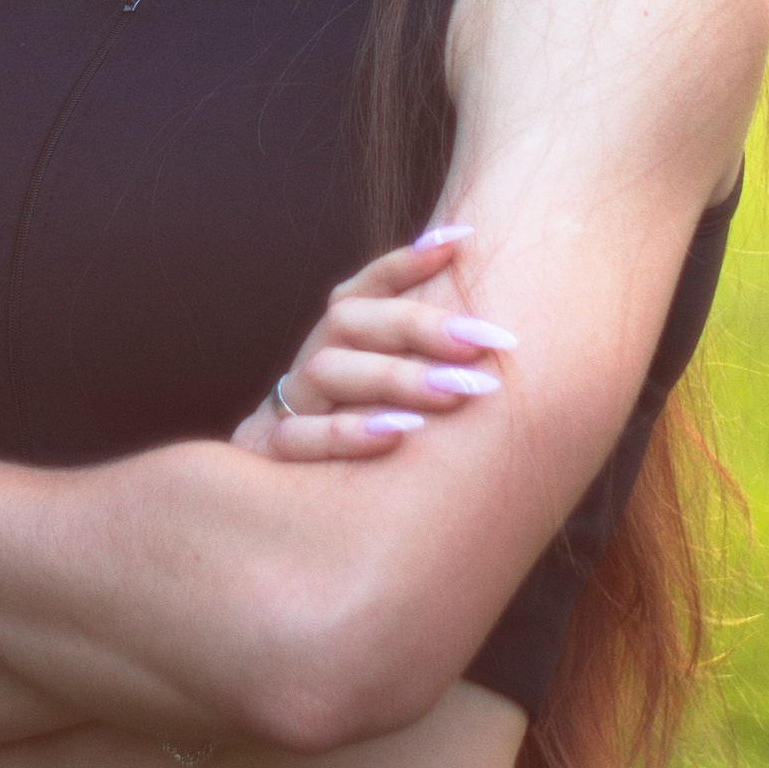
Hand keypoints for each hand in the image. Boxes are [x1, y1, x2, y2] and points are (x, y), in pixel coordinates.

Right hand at [231, 226, 514, 463]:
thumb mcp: (392, 412)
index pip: (364, 289)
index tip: (463, 238)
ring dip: (395, 377)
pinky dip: (348, 433)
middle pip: (348, 321)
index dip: (407, 262)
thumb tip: (502, 333)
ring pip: (326, 371)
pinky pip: (297, 438)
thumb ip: (426, 372)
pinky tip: (399, 436)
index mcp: (336, 348)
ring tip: (457, 389)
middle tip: (489, 341)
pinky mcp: (266, 460)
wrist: (272, 528)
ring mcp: (284, 411)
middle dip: (421, 326)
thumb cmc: (361, 462)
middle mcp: (308, 368)